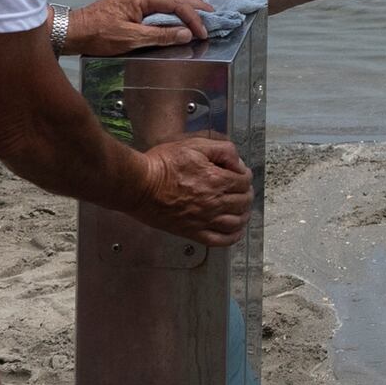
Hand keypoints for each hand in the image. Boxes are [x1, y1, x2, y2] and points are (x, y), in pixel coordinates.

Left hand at [59, 0, 226, 58]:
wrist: (74, 30)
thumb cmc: (99, 35)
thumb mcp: (132, 39)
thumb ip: (161, 35)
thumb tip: (186, 33)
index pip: (177, 4)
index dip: (193, 19)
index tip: (203, 33)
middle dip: (195, 5)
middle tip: (212, 14)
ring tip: (198, 5)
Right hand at [125, 130, 252, 245]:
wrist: (139, 185)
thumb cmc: (163, 163)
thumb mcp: (194, 145)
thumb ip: (222, 150)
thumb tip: (238, 163)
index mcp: (217, 180)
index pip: (244, 181)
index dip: (245, 175)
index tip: (239, 173)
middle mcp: (214, 202)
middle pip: (243, 202)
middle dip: (246, 194)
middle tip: (242, 190)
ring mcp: (204, 220)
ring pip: (235, 223)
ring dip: (243, 215)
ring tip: (241, 210)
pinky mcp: (192, 232)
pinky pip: (219, 240)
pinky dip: (232, 237)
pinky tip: (234, 231)